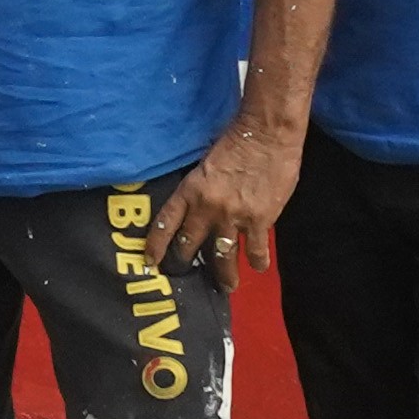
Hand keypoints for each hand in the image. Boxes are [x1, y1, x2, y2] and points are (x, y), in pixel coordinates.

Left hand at [154, 113, 302, 275]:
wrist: (267, 133)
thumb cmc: (238, 140)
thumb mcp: (207, 164)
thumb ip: (202, 189)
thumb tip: (201, 205)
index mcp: (190, 190)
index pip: (165, 223)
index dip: (155, 246)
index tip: (151, 261)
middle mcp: (206, 208)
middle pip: (189, 244)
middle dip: (187, 261)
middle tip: (189, 273)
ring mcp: (232, 217)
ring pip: (222, 257)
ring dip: (225, 275)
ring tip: (227, 286)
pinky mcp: (259, 221)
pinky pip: (255, 251)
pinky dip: (257, 261)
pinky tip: (259, 266)